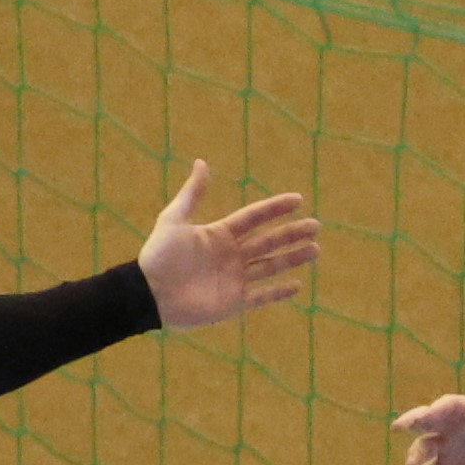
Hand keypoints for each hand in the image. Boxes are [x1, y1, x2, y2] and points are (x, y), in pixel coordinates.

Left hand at [142, 161, 322, 328]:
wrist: (148, 293)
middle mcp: (231, 255)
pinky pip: (261, 296)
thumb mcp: (174, 219)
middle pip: (269, 241)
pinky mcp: (233, 302)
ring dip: (293, 258)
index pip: (254, 218)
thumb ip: (192, 194)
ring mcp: (234, 279)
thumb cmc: (159, 256)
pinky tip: (298, 285)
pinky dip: (279, 292)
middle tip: (316, 226)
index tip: (298, 200)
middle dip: (292, 234)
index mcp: (220, 234)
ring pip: (271, 266)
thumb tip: (202, 162)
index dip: (275, 208)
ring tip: (315, 249)